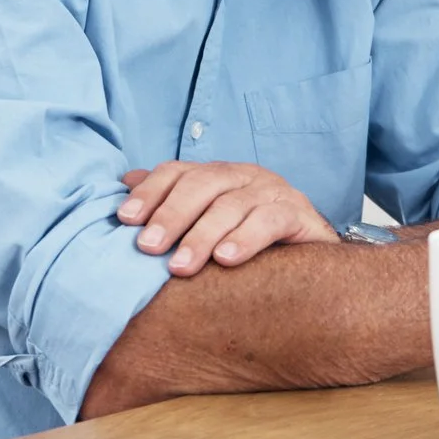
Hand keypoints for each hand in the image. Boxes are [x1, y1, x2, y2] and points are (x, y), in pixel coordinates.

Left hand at [116, 161, 338, 276]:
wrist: (314, 263)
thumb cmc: (249, 242)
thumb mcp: (206, 224)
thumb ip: (169, 205)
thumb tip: (123, 187)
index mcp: (217, 175)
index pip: (177, 172)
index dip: (150, 192)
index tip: (125, 219)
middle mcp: (244, 176)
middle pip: (202, 184)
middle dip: (172, 215)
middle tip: (148, 248)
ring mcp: (274, 192)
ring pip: (233, 204)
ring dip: (203, 235)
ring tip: (181, 266)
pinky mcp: (301, 215)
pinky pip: (272, 220)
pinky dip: (247, 238)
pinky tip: (226, 260)